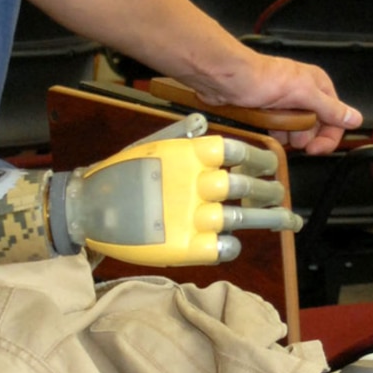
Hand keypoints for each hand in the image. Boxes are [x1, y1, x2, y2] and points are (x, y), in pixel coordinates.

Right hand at [60, 121, 301, 266]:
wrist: (87, 209)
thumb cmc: (119, 175)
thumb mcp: (152, 146)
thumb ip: (182, 136)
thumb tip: (203, 124)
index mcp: (189, 155)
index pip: (238, 152)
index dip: (260, 159)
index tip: (271, 164)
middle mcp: (196, 183)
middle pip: (248, 185)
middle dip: (270, 190)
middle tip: (280, 193)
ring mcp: (193, 217)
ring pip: (244, 217)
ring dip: (270, 217)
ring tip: (285, 218)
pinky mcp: (186, 247)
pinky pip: (225, 246)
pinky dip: (234, 243)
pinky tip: (236, 239)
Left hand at [195, 52, 361, 156]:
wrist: (226, 78)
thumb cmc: (261, 78)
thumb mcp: (302, 93)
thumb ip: (330, 108)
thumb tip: (354, 118)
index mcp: (318, 86)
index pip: (336, 118)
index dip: (328, 137)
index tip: (315, 149)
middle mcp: (305, 94)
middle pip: (316, 128)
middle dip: (303, 135)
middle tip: (289, 130)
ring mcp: (287, 104)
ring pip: (296, 132)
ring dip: (285, 134)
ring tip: (273, 123)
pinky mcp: (270, 112)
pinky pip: (278, 132)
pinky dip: (273, 133)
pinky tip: (265, 126)